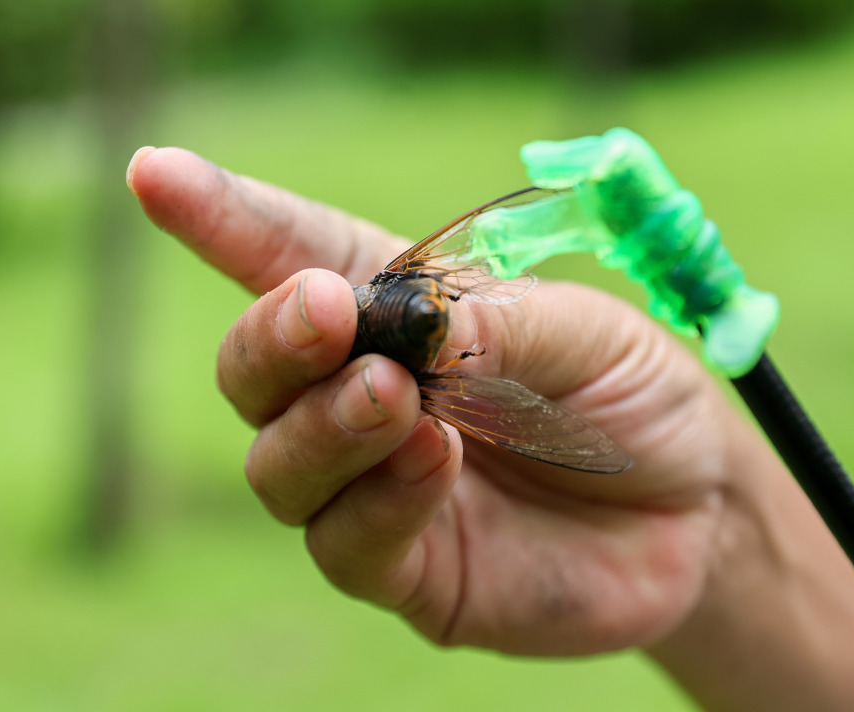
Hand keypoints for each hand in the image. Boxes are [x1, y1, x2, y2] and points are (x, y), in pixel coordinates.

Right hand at [127, 146, 750, 656]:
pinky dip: (380, 497)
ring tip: (391, 396)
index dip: (225, 221)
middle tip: (323, 314)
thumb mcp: (585, 333)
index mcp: (402, 320)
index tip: (157, 176)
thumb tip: (397, 328)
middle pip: (256, 373)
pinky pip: (351, 543)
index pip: (296, 260)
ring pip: (281, 465)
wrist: (697, 507)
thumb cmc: (633, 397)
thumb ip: (490, 326)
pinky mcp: (409, 569)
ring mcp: (376, 490)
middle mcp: (367, 402)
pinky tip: (435, 459)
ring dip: (324, 424)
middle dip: (272, 338)